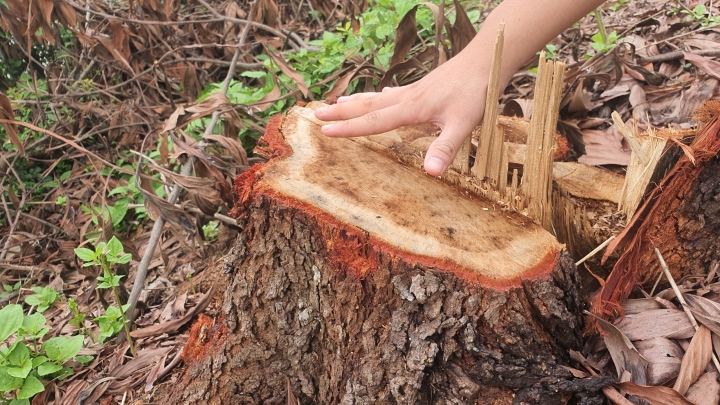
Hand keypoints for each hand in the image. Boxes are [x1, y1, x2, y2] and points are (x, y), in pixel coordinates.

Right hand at [314, 55, 487, 175]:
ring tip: (336, 103)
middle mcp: (407, 98)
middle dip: (341, 112)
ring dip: (356, 102)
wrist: (487, 59)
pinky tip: (381, 95)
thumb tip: (431, 172)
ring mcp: (414, 90)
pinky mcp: (424, 87)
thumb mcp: (464, 123)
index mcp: (412, 108)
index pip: (374, 122)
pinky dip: (380, 96)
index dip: (349, 128)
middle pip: (367, 106)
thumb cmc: (477, 91)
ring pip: (377, 97)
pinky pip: (394, 93)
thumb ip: (446, 148)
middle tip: (316, 114)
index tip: (325, 132)